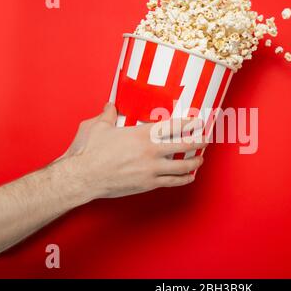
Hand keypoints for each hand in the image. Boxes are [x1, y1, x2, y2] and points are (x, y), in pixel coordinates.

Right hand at [58, 103, 206, 201]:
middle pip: (185, 145)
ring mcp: (152, 169)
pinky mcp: (148, 184)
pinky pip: (173, 182)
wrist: (84, 177)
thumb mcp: (97, 126)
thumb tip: (110, 106)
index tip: (198, 121)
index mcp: (142, 134)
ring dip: (195, 162)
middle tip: (206, 139)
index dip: (189, 123)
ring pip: (183, 166)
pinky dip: (184, 179)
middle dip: (199, 142)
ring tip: (201, 159)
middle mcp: (151, 151)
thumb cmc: (90, 151)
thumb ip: (107, 114)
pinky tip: (190, 177)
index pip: (173, 126)